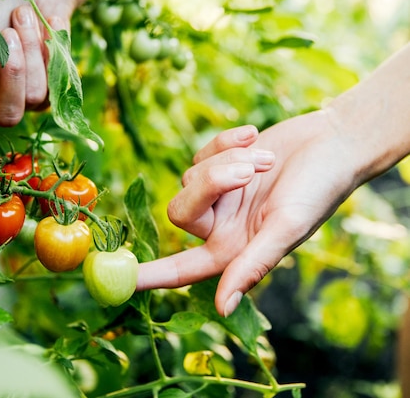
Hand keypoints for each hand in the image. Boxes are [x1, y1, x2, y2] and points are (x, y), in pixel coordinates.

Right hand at [0, 0, 90, 154]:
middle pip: (7, 117)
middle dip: (11, 71)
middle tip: (7, 33)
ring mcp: (28, 97)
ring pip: (36, 97)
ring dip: (30, 50)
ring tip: (22, 18)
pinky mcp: (55, 86)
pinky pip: (57, 82)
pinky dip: (49, 48)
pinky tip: (42, 27)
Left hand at [136, 111, 358, 315]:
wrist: (332, 141)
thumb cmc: (318, 189)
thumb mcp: (286, 228)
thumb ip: (251, 266)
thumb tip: (223, 308)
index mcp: (233, 250)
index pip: (181, 270)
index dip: (148, 276)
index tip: (114, 280)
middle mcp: (220, 226)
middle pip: (179, 211)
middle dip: (210, 184)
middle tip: (249, 168)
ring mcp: (216, 194)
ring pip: (188, 178)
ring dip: (224, 161)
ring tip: (263, 157)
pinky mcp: (216, 164)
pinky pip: (199, 153)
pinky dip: (225, 143)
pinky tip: (253, 137)